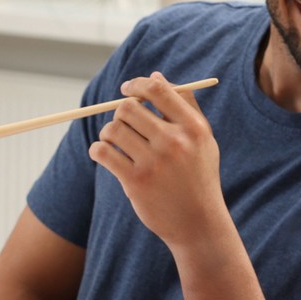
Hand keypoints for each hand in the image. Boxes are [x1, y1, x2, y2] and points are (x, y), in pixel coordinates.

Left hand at [89, 72, 225, 248]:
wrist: (198, 223)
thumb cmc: (198, 177)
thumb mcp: (202, 140)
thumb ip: (184, 105)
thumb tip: (156, 76)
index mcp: (193, 127)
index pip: (158, 90)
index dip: (136, 85)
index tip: (126, 89)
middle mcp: (174, 142)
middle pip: (128, 107)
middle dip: (120, 112)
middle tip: (123, 124)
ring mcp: (154, 162)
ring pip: (112, 129)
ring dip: (108, 133)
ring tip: (114, 142)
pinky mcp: (136, 182)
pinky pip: (102, 152)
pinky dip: (97, 150)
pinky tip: (104, 155)